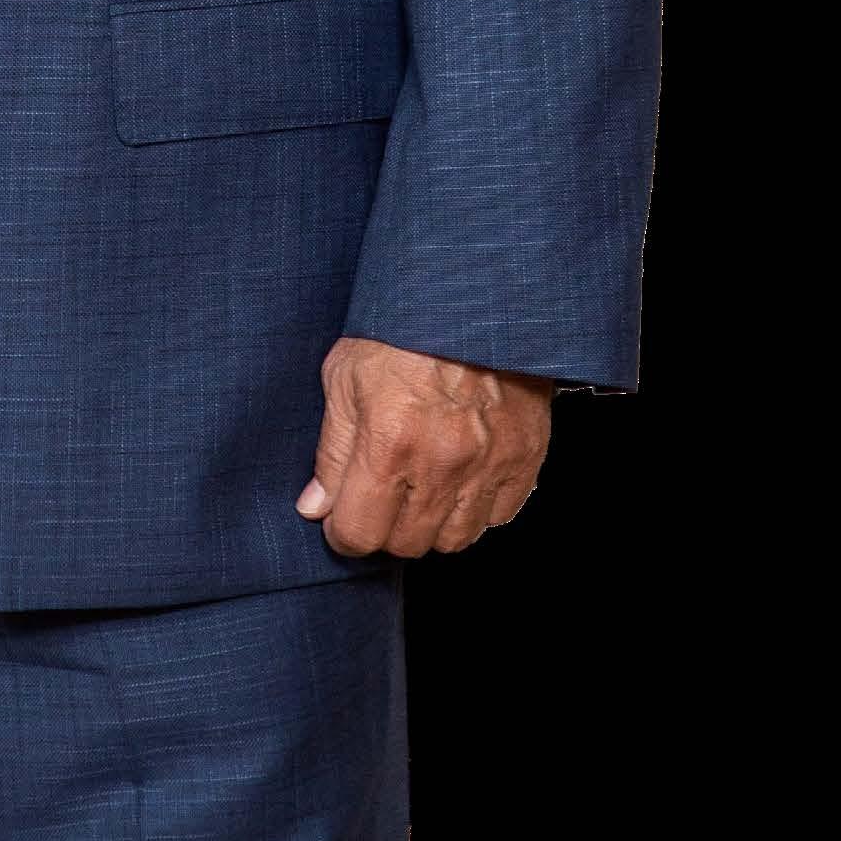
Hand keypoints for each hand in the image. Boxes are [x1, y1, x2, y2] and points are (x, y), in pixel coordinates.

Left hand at [296, 336, 554, 558]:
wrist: (472, 296)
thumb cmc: (400, 329)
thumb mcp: (344, 376)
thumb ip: (331, 450)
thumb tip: (315, 507)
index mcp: (389, 443)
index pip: (360, 532)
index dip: (344, 532)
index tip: (341, 519)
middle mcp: (442, 463)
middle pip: (408, 543)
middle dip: (385, 528)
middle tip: (379, 497)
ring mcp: (488, 465)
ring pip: (455, 539)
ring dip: (431, 524)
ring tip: (419, 487)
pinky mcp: (524, 458)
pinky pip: (498, 516)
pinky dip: (476, 508)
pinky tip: (458, 478)